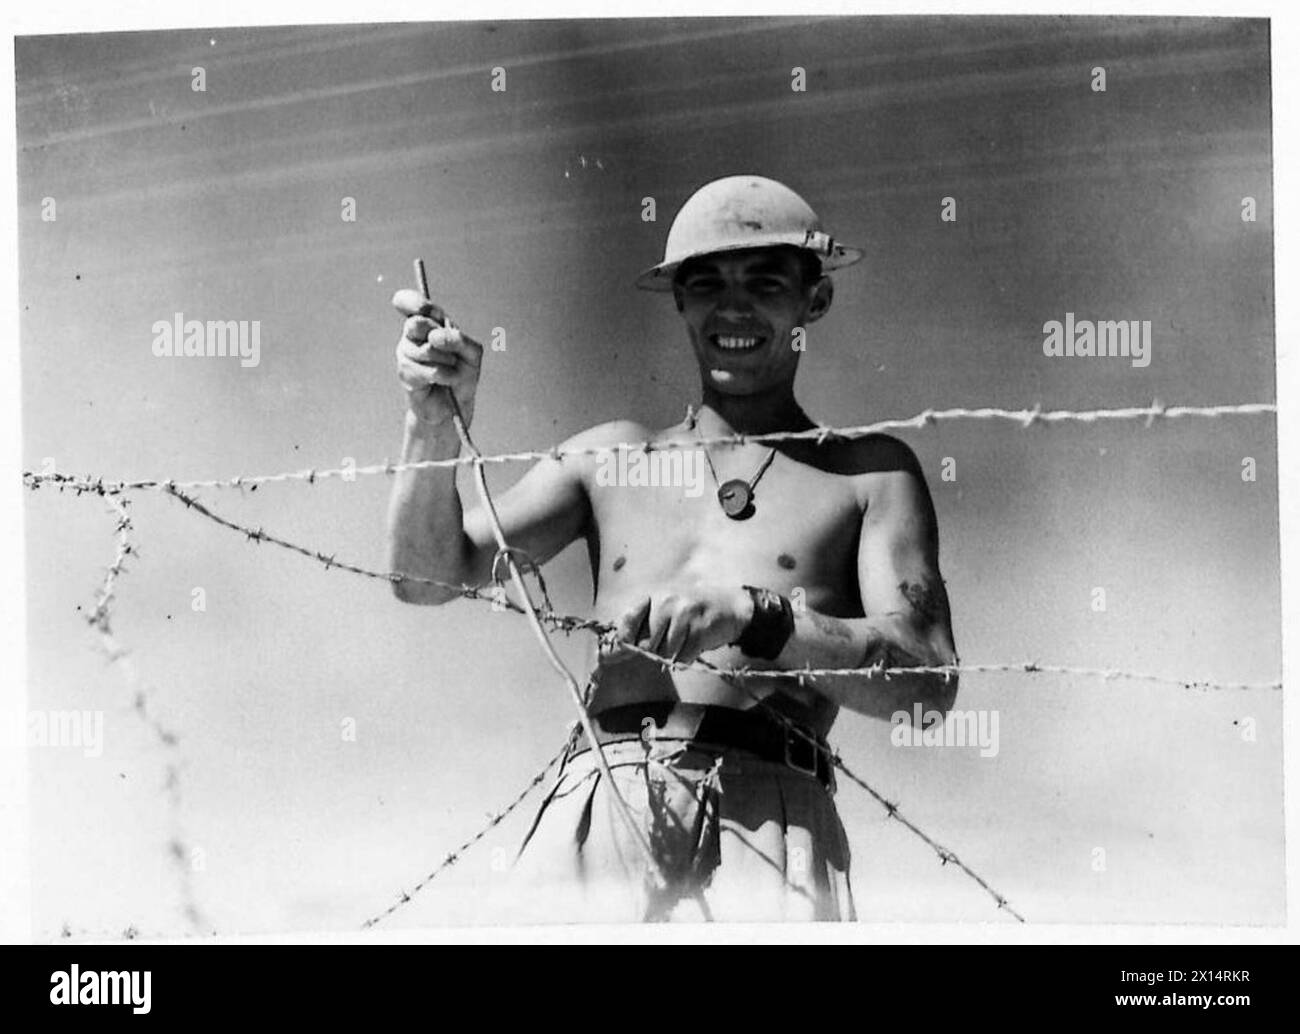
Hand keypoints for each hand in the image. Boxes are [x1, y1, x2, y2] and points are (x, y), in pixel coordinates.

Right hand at [391, 288, 483, 427]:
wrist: (455, 405)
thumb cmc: (462, 373)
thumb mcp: (471, 352)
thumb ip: (459, 339)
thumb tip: (435, 337)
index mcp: (428, 322)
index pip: (407, 302)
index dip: (412, 302)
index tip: (425, 310)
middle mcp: (412, 335)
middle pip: (416, 324)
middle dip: (440, 339)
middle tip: (451, 353)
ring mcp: (405, 353)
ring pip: (428, 350)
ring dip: (448, 362)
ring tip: (449, 370)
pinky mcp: (405, 374)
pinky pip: (430, 370)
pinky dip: (446, 377)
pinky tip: (445, 382)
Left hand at [602, 587, 755, 667]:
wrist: (731, 607)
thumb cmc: (691, 612)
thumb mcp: (664, 610)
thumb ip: (641, 627)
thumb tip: (610, 652)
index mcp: (653, 597)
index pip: (628, 621)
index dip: (622, 641)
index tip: (617, 654)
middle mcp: (666, 602)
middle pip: (646, 642)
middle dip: (653, 650)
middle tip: (668, 643)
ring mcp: (684, 614)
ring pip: (665, 652)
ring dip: (673, 654)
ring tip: (684, 641)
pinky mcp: (699, 628)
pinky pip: (683, 657)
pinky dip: (686, 658)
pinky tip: (694, 646)